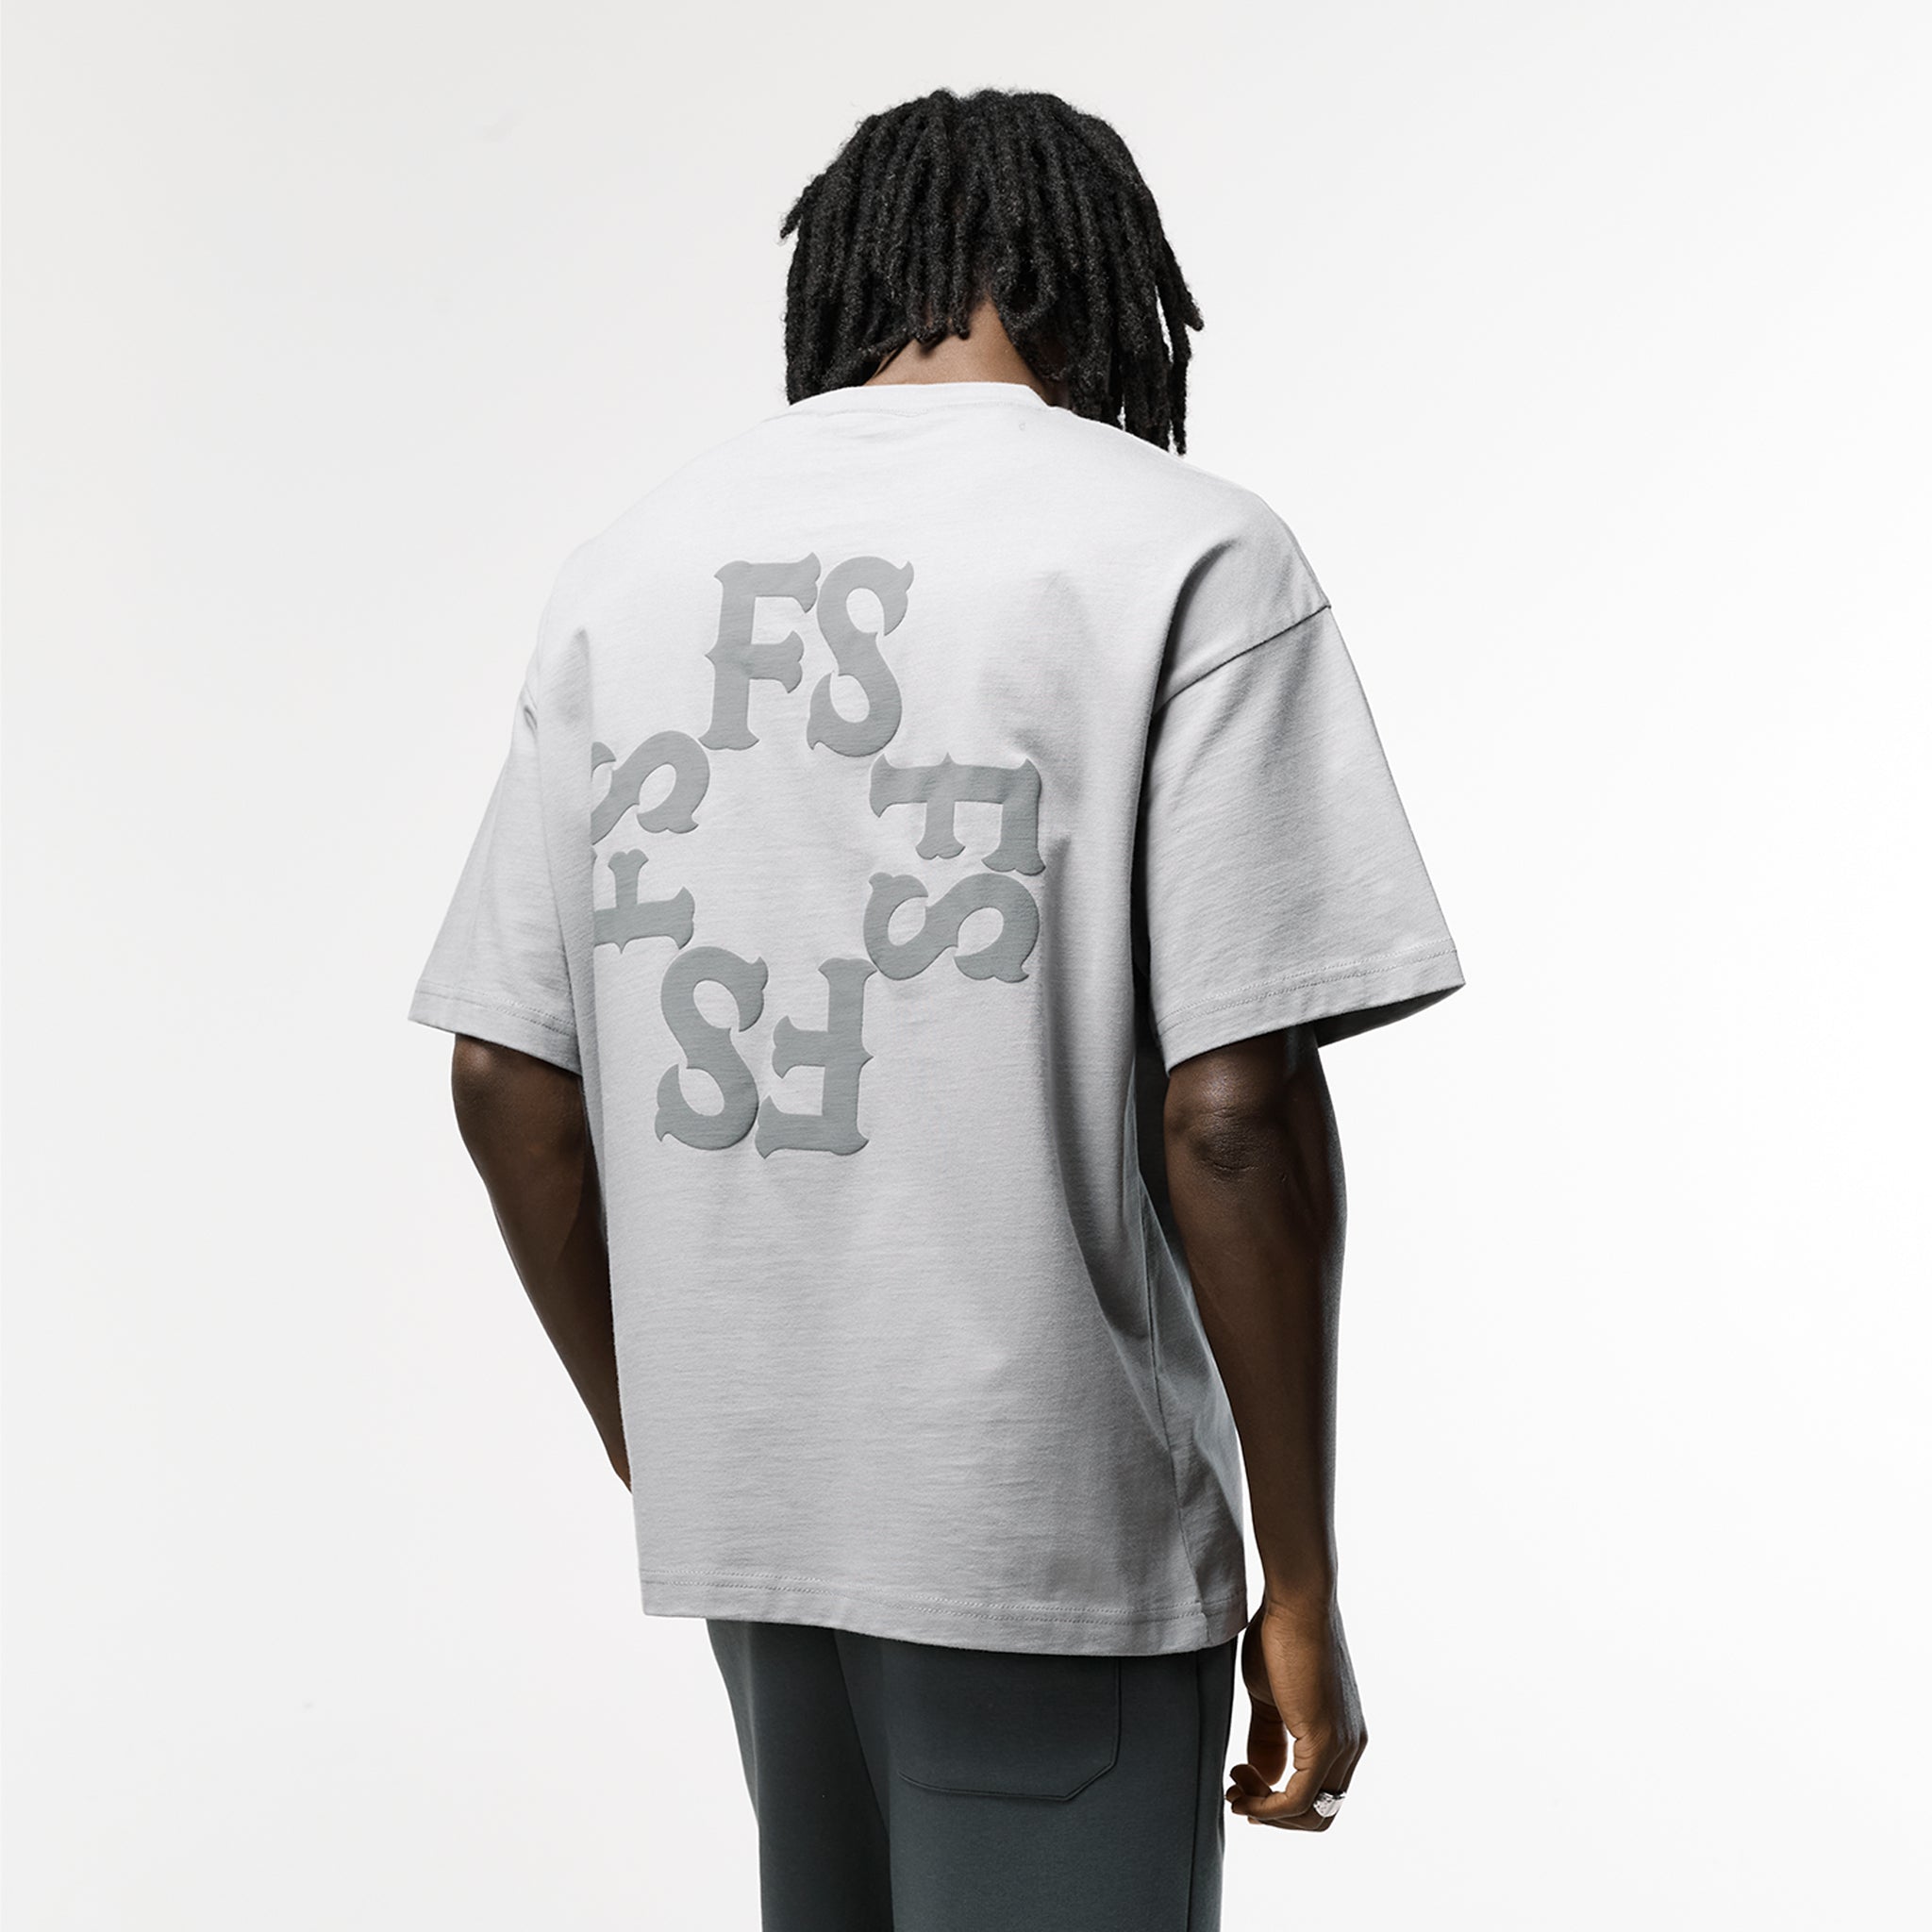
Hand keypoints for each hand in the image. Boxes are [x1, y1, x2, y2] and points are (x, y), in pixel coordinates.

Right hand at [1226, 1593, 1365, 1830]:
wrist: (1295, 1602)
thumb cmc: (1279, 1636)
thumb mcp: (1269, 1697)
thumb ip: (1269, 1737)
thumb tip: (1264, 1774)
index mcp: (1342, 1735)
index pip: (1318, 1794)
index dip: (1277, 1802)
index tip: (1240, 1779)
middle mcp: (1350, 1746)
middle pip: (1319, 1814)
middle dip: (1271, 1813)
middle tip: (1236, 1790)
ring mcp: (1342, 1745)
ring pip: (1311, 1814)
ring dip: (1266, 1811)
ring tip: (1234, 1785)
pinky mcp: (1325, 1741)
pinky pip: (1299, 1798)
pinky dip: (1268, 1806)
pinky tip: (1242, 1788)